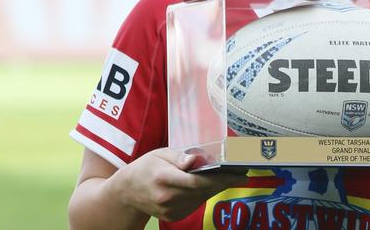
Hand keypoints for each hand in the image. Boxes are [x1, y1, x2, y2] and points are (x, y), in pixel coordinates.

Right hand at [117, 148, 248, 221]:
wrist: (127, 192)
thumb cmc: (145, 167)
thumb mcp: (159, 154)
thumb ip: (179, 157)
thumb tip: (195, 159)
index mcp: (164, 178)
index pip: (197, 181)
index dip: (219, 178)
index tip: (236, 173)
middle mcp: (168, 197)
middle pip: (203, 190)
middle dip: (225, 181)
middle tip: (242, 173)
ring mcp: (171, 210)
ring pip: (202, 198)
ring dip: (218, 187)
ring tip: (234, 175)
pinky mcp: (174, 216)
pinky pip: (196, 203)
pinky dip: (206, 193)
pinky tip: (216, 184)